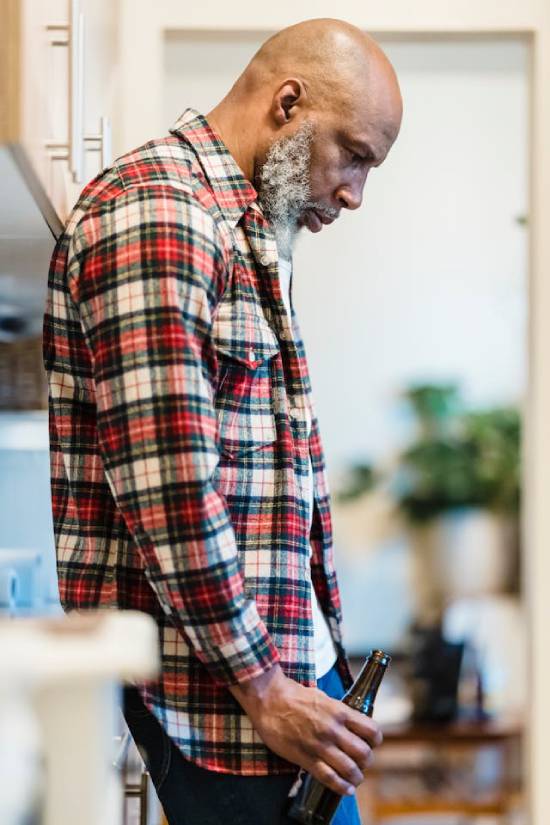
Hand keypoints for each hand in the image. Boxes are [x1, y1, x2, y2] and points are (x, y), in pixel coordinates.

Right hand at [229, 664, 382, 795]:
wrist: (269, 699)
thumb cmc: (294, 695)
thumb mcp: (322, 697)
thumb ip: (337, 712)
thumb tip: (349, 723)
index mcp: (339, 711)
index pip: (371, 730)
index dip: (375, 740)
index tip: (371, 743)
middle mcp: (333, 729)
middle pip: (364, 753)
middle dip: (366, 761)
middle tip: (362, 761)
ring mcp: (320, 745)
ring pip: (350, 768)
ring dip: (356, 776)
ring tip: (355, 777)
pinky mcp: (306, 758)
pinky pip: (329, 778)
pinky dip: (341, 787)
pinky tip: (346, 789)